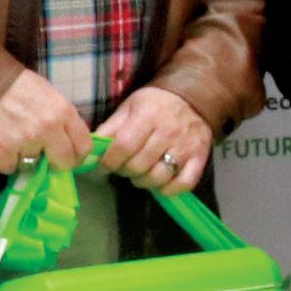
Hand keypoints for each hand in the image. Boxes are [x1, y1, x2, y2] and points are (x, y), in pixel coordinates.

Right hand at [0, 68, 91, 175]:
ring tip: (17, 141)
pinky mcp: (0, 148)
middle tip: (47, 158)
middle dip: (56, 163)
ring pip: (33, 166)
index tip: (71, 156)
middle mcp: (47, 128)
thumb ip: (63, 119)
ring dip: (25, 158)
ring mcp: (24, 140)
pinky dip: (5, 160)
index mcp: (63, 112)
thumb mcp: (51, 96)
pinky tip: (2, 145)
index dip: (78, 155)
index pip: (84, 146)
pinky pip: (8, 168)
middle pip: (64, 162)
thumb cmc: (19, 87)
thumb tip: (73, 143)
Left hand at [95, 84, 210, 193]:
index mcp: (148, 117)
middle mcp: (168, 132)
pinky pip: (184, 183)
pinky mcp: (199, 158)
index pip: (123, 146)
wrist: (191, 100)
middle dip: (124, 171)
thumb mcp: (128, 108)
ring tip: (139, 175)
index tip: (104, 165)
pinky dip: (169, 190)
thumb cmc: (154, 106)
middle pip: (139, 165)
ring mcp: (186, 147)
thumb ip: (110, 129)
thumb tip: (90, 151)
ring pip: (159, 177)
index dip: (109, 161)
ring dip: (143, 181)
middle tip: (123, 167)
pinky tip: (160, 185)